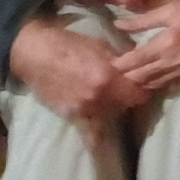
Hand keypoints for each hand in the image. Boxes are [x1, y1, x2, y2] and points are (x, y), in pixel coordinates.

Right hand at [9, 15, 147, 122]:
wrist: (33, 54)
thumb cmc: (66, 44)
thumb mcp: (99, 45)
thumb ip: (120, 60)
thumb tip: (137, 68)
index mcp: (108, 78)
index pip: (139, 94)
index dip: (145, 89)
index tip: (146, 84)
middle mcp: (98, 98)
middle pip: (126, 106)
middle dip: (130, 98)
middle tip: (128, 90)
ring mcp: (84, 110)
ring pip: (111, 116)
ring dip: (115, 109)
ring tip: (112, 100)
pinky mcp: (71, 116)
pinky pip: (90, 130)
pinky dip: (98, 133)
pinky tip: (101, 135)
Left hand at [110, 0, 179, 93]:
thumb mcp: (170, 9)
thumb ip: (143, 20)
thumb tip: (118, 25)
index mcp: (165, 44)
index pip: (136, 60)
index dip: (121, 65)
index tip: (110, 67)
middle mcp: (175, 62)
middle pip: (145, 77)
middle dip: (129, 78)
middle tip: (117, 79)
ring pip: (160, 85)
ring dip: (146, 85)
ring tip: (134, 85)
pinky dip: (168, 86)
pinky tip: (161, 85)